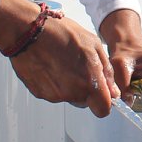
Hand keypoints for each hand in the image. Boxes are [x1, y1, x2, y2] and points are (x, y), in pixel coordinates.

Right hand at [0, 0, 120, 116]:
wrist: (28, 31)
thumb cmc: (61, 33)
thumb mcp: (94, 45)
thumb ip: (106, 72)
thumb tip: (113, 91)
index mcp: (89, 83)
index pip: (103, 110)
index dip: (104, 101)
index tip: (101, 92)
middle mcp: (72, 93)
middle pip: (85, 102)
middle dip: (85, 89)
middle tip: (78, 67)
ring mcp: (54, 95)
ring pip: (69, 97)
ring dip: (69, 85)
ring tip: (62, 62)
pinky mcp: (39, 93)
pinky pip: (53, 92)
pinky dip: (54, 82)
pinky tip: (50, 65)